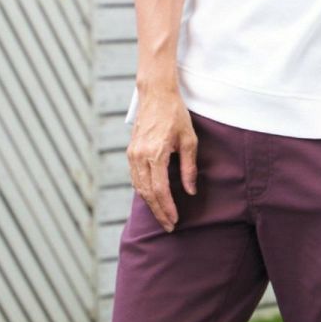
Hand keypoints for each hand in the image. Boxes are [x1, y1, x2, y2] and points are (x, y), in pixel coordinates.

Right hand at [128, 87, 197, 232]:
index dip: (167, 208)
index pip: (160, 190)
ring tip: (162, 216)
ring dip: (150, 204)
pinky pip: (135, 178)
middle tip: (169, 226)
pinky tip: (152, 199)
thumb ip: (189, 167)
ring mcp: (132, 154)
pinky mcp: (130, 152)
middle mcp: (140, 156)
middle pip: (147, 193)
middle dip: (158, 212)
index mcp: (155, 153)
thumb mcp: (189, 140)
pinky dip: (143, 191)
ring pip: (139, 187)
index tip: (175, 221)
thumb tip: (190, 191)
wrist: (156, 94)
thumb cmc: (176, 115)